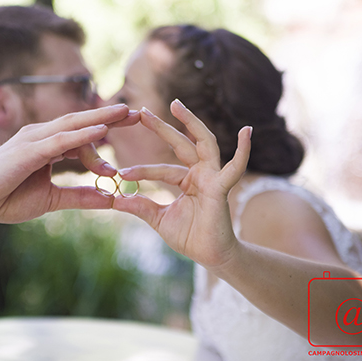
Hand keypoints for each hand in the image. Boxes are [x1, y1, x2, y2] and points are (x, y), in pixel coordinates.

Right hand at [0, 104, 138, 228]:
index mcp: (48, 145)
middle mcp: (42, 136)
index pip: (82, 132)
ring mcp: (33, 140)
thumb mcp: (52, 199)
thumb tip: (110, 199)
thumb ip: (80, 196)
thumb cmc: (8, 197)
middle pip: (81, 122)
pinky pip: (59, 141)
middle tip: (139, 112)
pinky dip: (81, 136)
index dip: (107, 127)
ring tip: (126, 114)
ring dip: (100, 120)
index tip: (133, 124)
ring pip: (72, 126)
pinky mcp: (26, 152)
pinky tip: (101, 131)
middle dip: (110, 117)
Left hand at [113, 100, 251, 269]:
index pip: (161, 170)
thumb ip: (140, 206)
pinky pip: (236, 166)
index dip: (142, 171)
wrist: (210, 256)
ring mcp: (213, 177)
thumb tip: (114, 198)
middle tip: (142, 111)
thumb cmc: (189, 236)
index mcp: (187, 180)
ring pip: (203, 142)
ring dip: (191, 122)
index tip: (121, 172)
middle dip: (161, 127)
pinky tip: (247, 131)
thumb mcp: (158, 218)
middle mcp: (200, 173)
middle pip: (181, 143)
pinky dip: (243, 149)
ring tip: (176, 104)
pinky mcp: (223, 187)